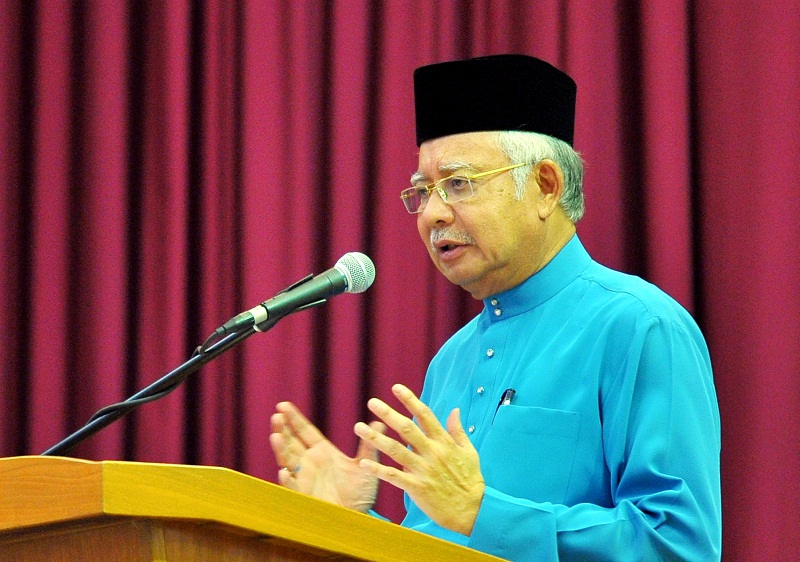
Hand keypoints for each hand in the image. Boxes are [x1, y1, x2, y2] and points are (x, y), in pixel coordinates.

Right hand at [269, 401, 384, 512]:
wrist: (358, 518)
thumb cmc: (359, 493)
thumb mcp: (366, 465)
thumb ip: (369, 445)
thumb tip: (379, 421)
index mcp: (322, 452)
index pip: (305, 431)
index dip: (294, 419)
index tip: (283, 405)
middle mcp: (310, 463)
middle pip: (291, 442)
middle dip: (283, 428)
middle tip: (277, 414)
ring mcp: (305, 478)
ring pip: (287, 460)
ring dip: (281, 448)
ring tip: (275, 435)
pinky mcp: (304, 495)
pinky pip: (293, 486)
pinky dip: (287, 479)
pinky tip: (283, 471)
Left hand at [354, 384, 484, 535]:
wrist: (472, 511)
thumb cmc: (471, 481)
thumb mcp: (469, 451)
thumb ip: (458, 430)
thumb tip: (454, 410)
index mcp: (444, 442)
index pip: (424, 416)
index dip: (410, 400)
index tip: (396, 388)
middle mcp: (432, 453)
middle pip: (407, 429)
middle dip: (388, 414)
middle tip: (372, 402)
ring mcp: (423, 470)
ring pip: (395, 450)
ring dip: (375, 439)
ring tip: (358, 427)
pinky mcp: (417, 487)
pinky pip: (393, 476)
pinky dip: (378, 470)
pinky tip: (364, 463)